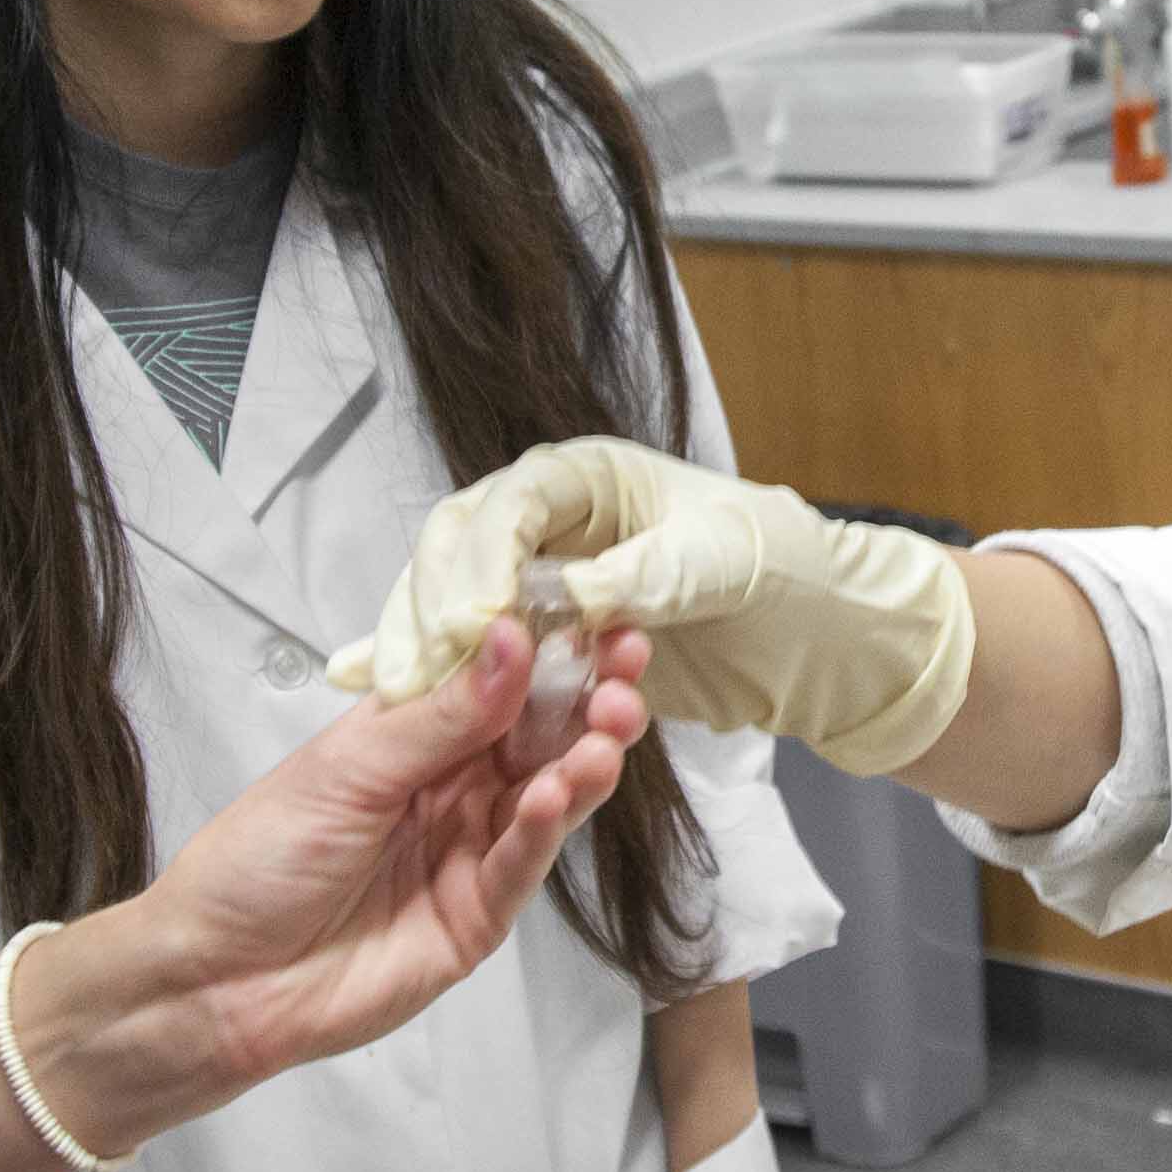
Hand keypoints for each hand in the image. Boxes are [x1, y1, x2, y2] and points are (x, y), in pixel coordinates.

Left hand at [59, 621, 650, 1126]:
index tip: (600, 619)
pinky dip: (545, 829)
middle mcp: (452, 789)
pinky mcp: (477, 917)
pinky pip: (523, 865)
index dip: (550, 651)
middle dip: (588, 701)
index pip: (498, 682)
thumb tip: (512, 636)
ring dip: (584, 760)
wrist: (216, 979)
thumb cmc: (259, 858)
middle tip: (625, 676)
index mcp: (413, 737)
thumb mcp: (346, 767)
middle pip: (540, 737)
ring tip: (609, 729)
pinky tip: (558, 794)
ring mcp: (470, 853)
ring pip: (549, 797)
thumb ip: (440, 714)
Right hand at [335, 437, 979, 777]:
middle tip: (416, 672)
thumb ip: (640, 576)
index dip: (481, 559)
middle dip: (431, 604)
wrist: (813, 629)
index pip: (512, 502)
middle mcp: (553, 521)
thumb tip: (564, 596)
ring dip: (421, 642)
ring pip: (453, 596)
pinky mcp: (542, 635)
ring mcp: (541, 577)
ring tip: (394, 694)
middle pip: (460, 547)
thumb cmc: (776, 566)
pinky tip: (357, 683)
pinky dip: (422, 660)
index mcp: (589, 478)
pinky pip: (471, 644)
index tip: (470, 624)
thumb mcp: (717, 565)